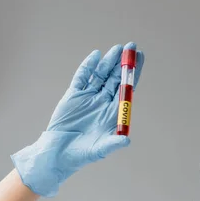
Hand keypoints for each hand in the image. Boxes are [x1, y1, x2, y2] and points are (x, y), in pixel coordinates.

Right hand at [11, 42, 143, 196]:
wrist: (59, 153)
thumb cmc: (83, 154)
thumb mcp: (100, 149)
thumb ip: (113, 143)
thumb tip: (126, 141)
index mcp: (113, 112)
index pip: (127, 89)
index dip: (134, 73)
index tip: (141, 58)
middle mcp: (103, 101)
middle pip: (116, 78)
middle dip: (124, 63)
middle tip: (132, 46)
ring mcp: (89, 97)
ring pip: (101, 74)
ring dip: (109, 62)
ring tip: (118, 48)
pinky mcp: (74, 94)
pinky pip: (83, 77)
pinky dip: (89, 66)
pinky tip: (96, 55)